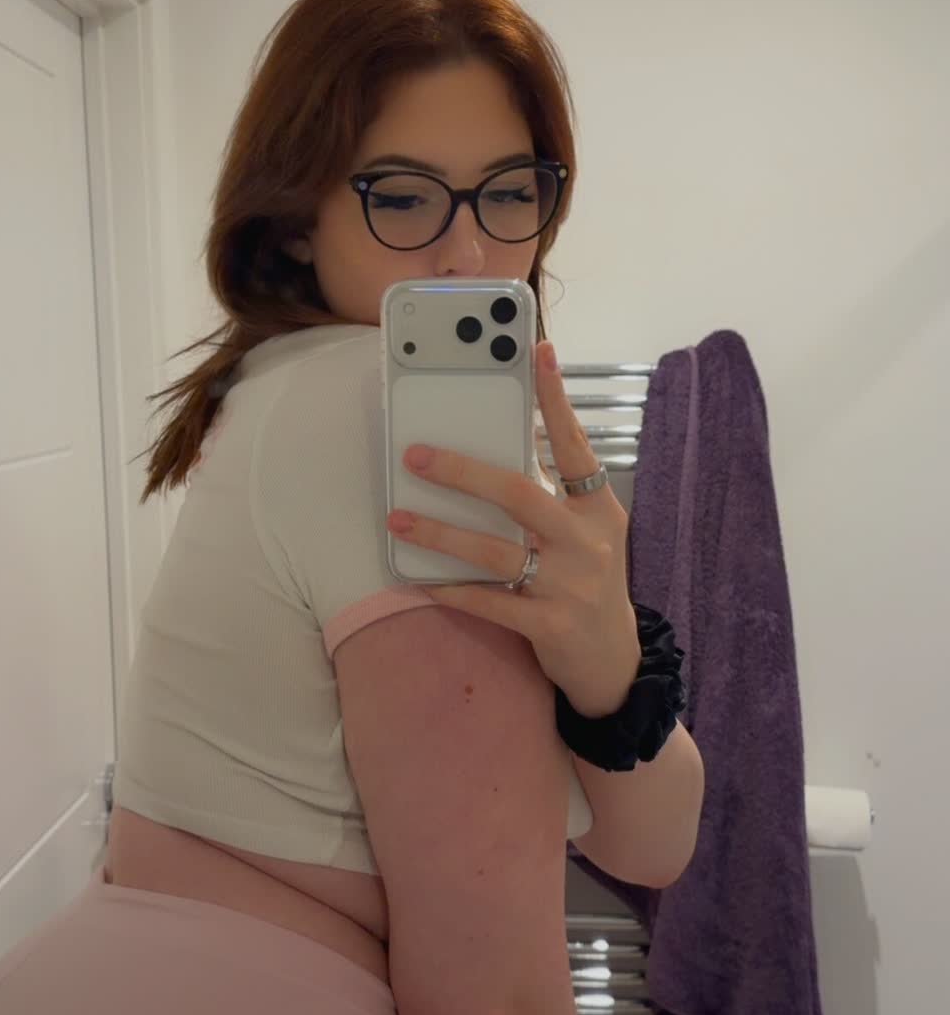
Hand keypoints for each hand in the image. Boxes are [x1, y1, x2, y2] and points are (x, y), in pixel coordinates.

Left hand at [386, 340, 641, 713]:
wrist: (615, 661)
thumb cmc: (588, 585)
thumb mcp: (586, 535)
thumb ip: (552, 498)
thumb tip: (491, 456)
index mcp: (598, 510)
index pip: (576, 446)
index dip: (555, 400)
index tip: (537, 352)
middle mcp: (588, 542)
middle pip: (520, 494)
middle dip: (463, 471)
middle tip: (416, 455)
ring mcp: (572, 585)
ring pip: (496, 550)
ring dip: (441, 533)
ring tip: (398, 518)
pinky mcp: (551, 625)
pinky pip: (490, 601)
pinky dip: (452, 589)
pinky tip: (420, 580)